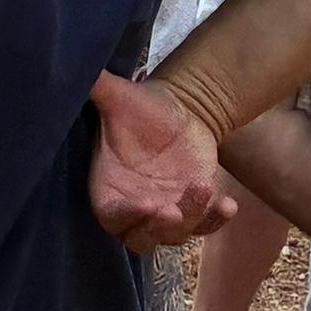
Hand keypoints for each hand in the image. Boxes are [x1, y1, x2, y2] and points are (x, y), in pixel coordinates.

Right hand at [87, 71, 233, 249]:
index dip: (128, 216)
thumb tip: (81, 71)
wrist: (178, 110)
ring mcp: (165, 214)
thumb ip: (97, 89)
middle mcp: (135, 210)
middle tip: (173, 212)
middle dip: (157, 229)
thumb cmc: (141, 107)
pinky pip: (204, 226)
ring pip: (176, 234)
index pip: (113, 217)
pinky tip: (228, 205)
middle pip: (142, 239)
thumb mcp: (118, 97)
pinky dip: (216, 221)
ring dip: (193, 218)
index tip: (148, 203)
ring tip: (205, 187)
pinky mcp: (193, 211)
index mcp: (110, 189)